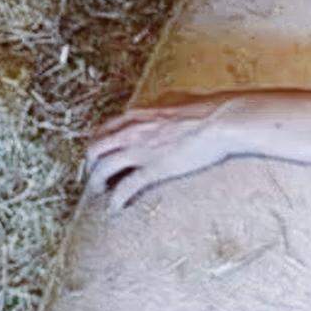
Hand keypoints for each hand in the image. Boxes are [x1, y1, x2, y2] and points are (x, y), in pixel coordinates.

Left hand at [84, 92, 240, 210]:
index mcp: (138, 115)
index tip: (98, 154)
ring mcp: (140, 151)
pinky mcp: (152, 169)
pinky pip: (125, 187)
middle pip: (95, 148)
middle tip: (93, 176)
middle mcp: (132, 131)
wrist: (220, 121)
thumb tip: (168, 105)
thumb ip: (165, 106)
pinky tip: (114, 209)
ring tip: (99, 194)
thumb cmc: (207, 110)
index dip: (98, 144)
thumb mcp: (177, 101)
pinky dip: (116, 200)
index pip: (104, 129)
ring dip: (97, 183)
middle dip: (89, 164)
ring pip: (103, 168)